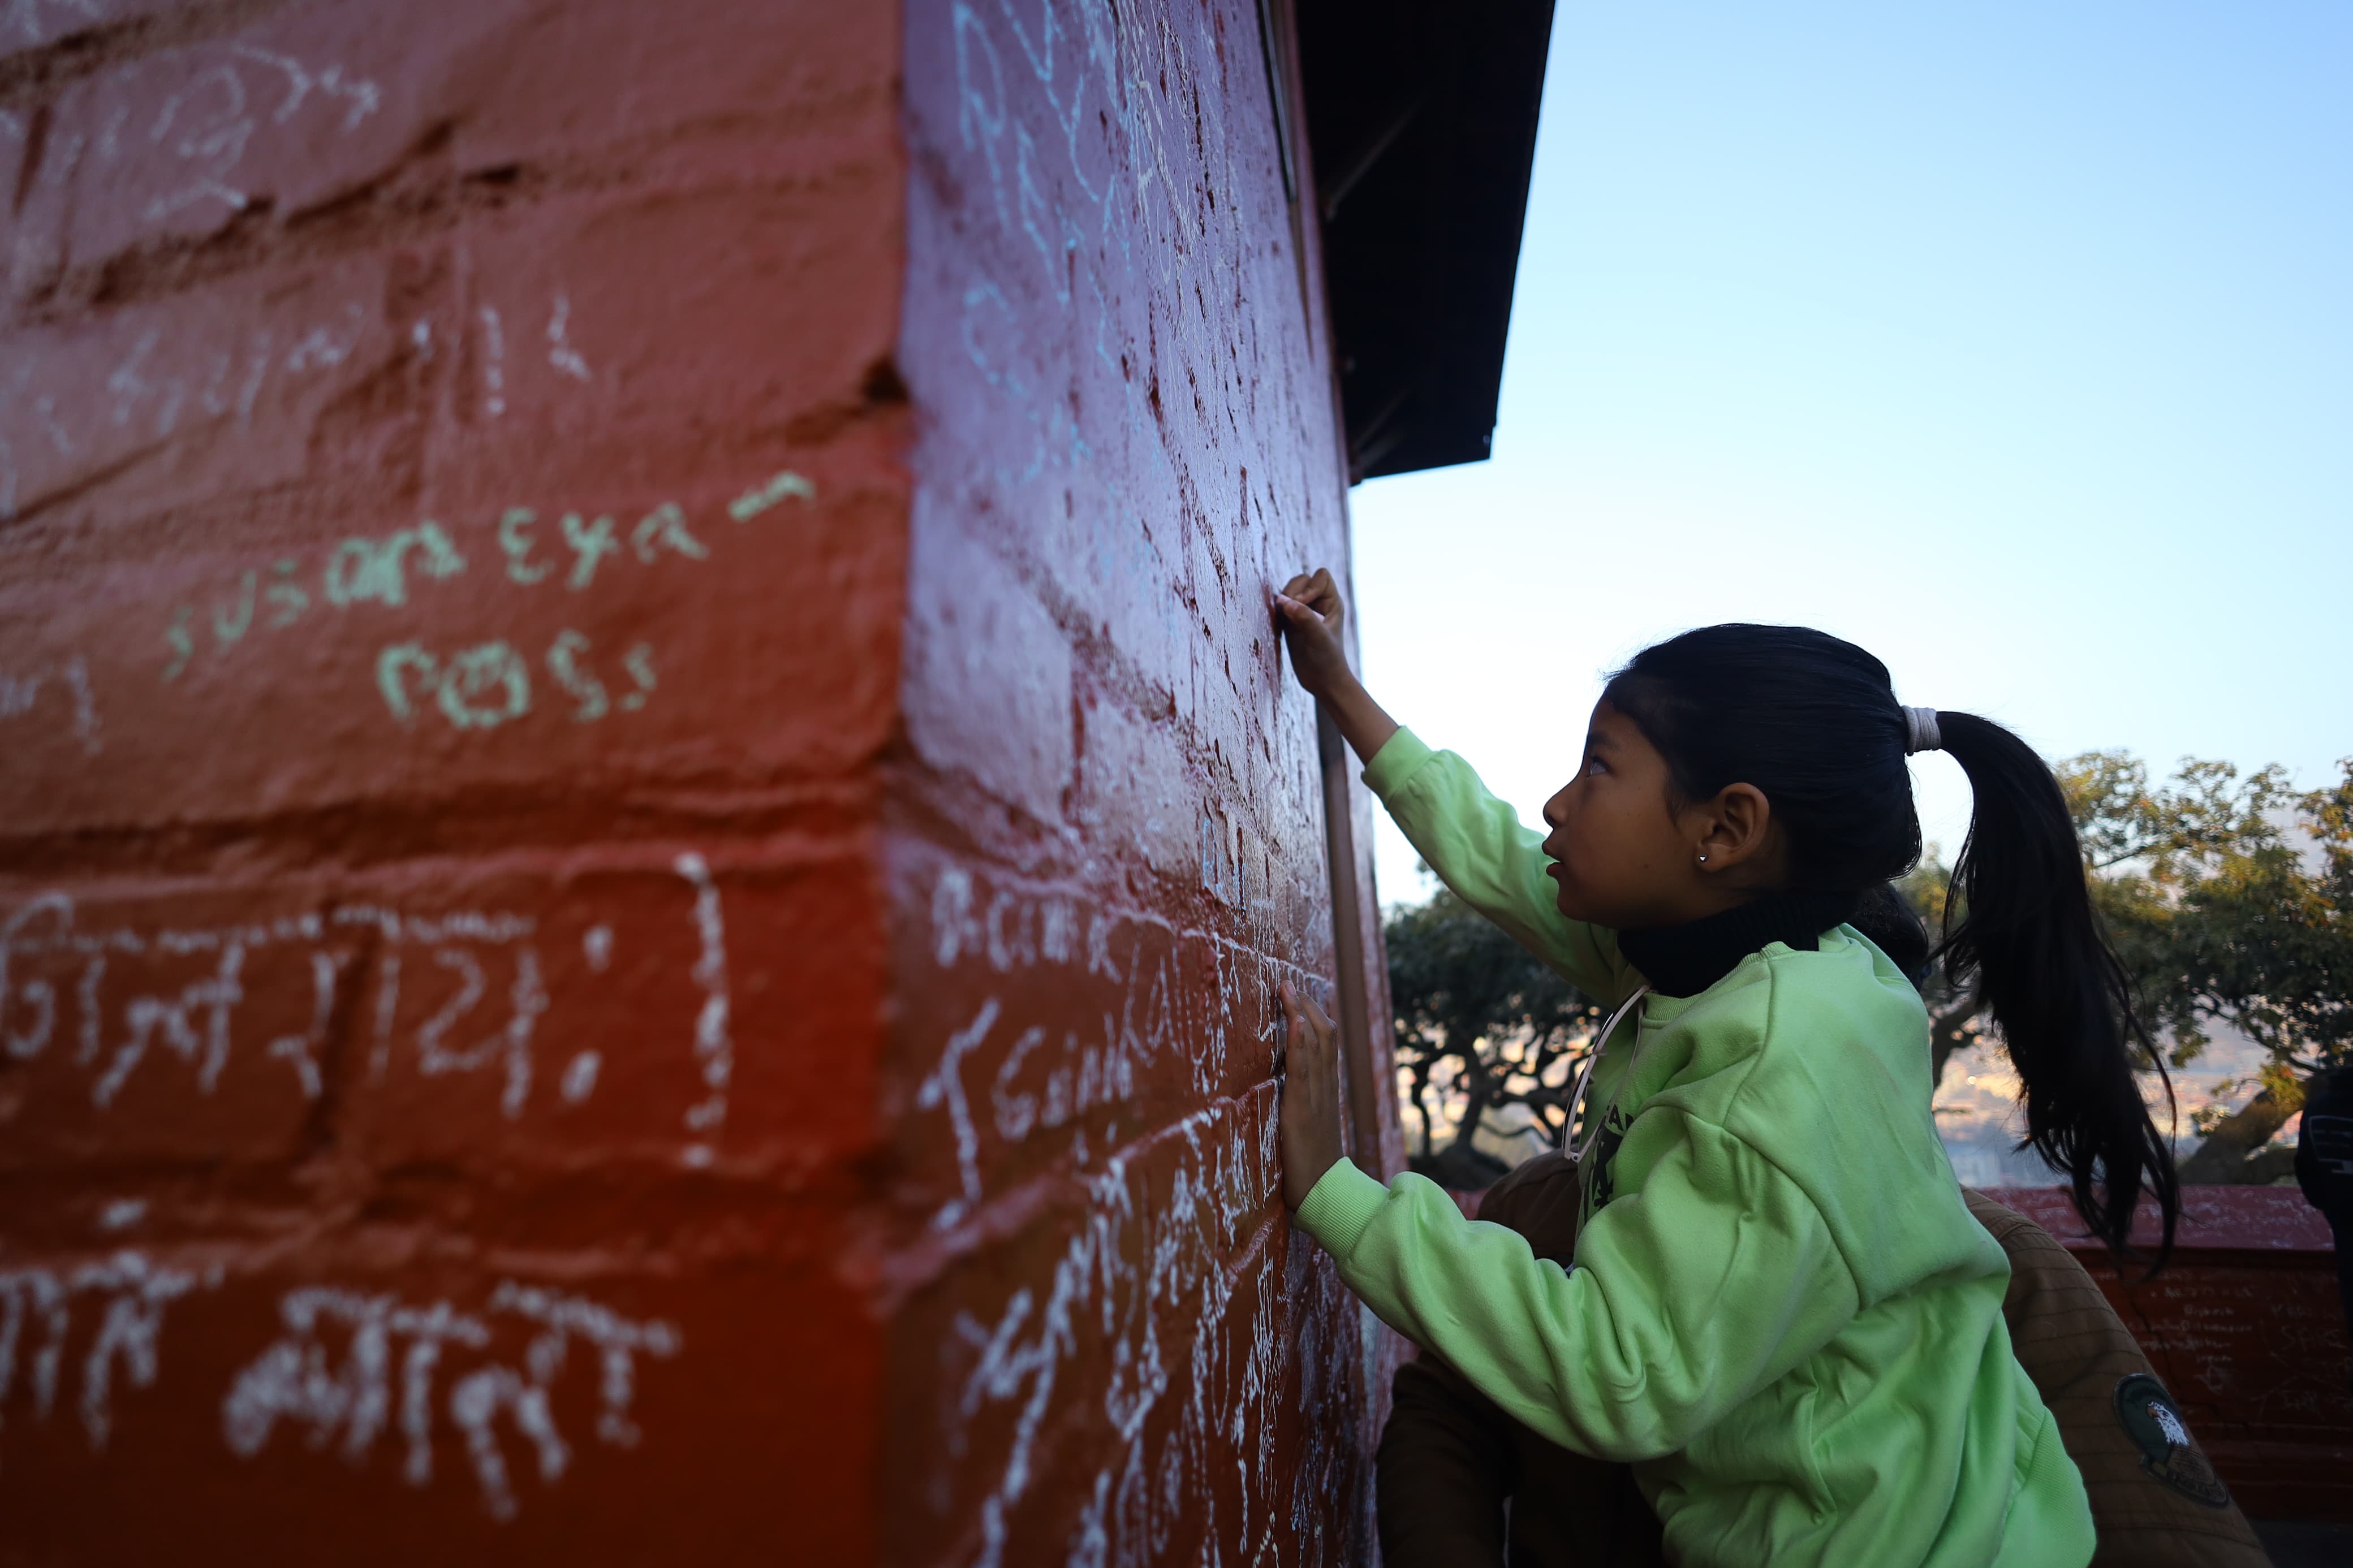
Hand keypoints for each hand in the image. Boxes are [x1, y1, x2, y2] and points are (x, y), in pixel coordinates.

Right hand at [1273, 567, 1401, 763]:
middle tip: (1289, 611)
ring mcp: (1304, 613)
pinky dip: (1277, 610)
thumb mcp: (1318, 638)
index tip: (1302, 605)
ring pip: (1289, 591)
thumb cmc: (1328, 661)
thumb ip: (1304, 617)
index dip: (1309, 586)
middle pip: (1302, 580)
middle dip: (1293, 591)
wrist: (1323, 683)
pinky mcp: (1291, 623)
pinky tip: (1279, 623)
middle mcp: (1318, 604)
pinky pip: (1281, 606)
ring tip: (1284, 617)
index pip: (1320, 576)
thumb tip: (1284, 601)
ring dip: (1283, 599)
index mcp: (1332, 602)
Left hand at [1279, 982, 1346, 1209]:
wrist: (1323, 1196)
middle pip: (1323, 1037)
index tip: (1298, 993)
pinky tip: (1294, 1022)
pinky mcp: (1301, 1112)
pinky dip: (1300, 1044)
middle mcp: (1324, 1089)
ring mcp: (1315, 1099)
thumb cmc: (1310, 1166)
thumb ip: (1303, 1102)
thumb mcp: (1307, 1125)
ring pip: (1315, 1047)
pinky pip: (1303, 1072)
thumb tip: (1287, 1083)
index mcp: (1326, 1091)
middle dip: (1306, 1006)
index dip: (1314, 1015)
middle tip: (1288, 982)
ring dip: (1301, 1014)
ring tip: (1287, 989)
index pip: (1326, 1043)